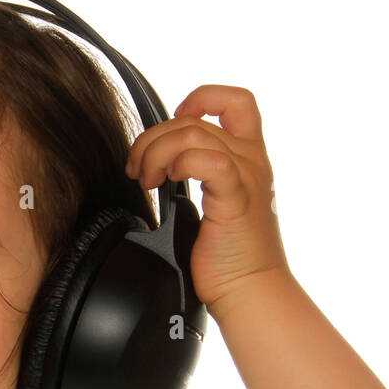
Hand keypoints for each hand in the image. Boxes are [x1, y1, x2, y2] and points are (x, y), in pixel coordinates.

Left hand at [123, 84, 290, 311]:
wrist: (248, 290)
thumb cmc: (227, 257)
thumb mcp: (212, 202)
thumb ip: (196, 173)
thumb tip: (156, 162)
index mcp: (247, 158)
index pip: (235, 101)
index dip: (201, 98)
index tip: (173, 124)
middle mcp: (251, 161)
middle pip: (193, 121)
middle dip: (152, 140)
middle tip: (138, 171)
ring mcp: (246, 176)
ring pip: (192, 133)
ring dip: (155, 153)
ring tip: (147, 181)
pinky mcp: (236, 198)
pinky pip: (207, 160)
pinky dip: (180, 162)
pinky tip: (169, 182)